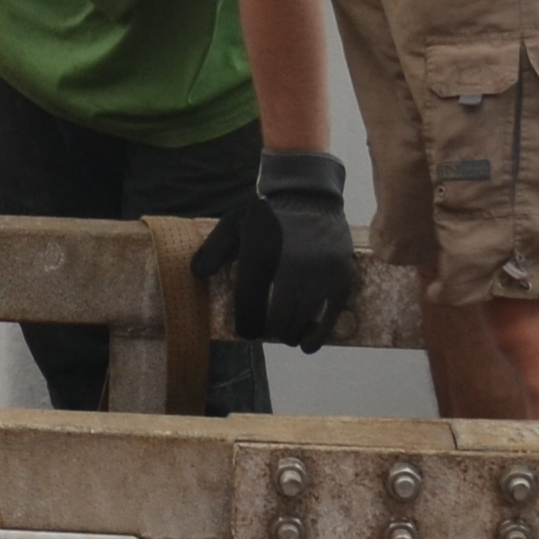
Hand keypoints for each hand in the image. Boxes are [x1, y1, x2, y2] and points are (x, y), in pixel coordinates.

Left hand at [191, 145, 359, 350]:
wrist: (309, 192)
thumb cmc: (268, 213)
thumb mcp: (234, 223)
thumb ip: (214, 249)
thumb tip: (197, 274)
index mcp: (259, 256)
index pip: (249, 307)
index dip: (246, 327)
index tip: (246, 333)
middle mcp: (290, 267)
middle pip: (276, 320)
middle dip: (269, 331)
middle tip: (267, 331)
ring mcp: (318, 273)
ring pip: (301, 321)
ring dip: (290, 334)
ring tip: (286, 335)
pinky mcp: (341, 276)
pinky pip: (330, 315)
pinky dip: (317, 335)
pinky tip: (307, 345)